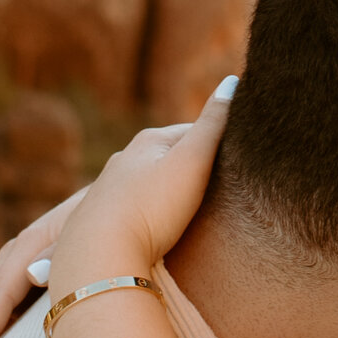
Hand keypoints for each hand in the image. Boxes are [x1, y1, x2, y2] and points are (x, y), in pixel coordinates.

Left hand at [48, 82, 233, 289]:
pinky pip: (129, 212)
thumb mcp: (192, 161)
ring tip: (186, 208)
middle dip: (188, 166)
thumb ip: (214, 123)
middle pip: (164, 158)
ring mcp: (107, 193)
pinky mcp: (99, 223)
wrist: (101, 256)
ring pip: (144, 185)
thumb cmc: (152, 208)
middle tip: (217, 183)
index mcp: (147, 143)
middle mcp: (123, 162)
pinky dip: (144, 214)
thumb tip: (233, 80)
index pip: (190, 132)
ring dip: (164, 192)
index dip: (216, 142)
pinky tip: (150, 228)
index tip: (238, 155)